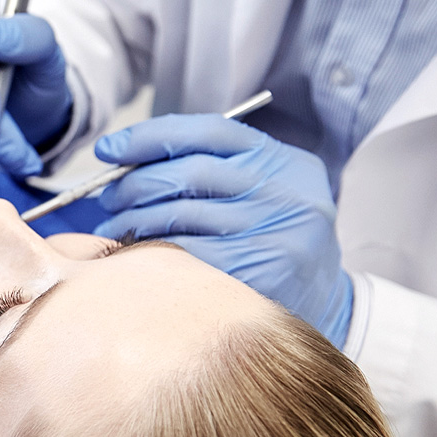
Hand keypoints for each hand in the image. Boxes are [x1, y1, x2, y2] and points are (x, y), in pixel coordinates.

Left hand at [93, 114, 353, 346]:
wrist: (327, 304)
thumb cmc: (274, 242)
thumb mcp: (264, 193)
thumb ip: (213, 168)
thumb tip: (124, 159)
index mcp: (287, 164)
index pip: (210, 132)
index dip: (150, 136)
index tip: (110, 148)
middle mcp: (287, 195)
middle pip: (189, 173)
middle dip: (134, 183)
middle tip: (110, 198)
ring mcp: (276, 238)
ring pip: (180, 216)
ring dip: (133, 221)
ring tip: (114, 230)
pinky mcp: (257, 278)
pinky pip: (183, 258)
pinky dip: (148, 254)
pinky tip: (133, 258)